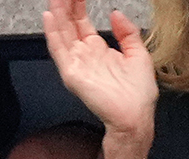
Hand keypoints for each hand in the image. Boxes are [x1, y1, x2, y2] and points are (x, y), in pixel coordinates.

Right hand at [41, 0, 156, 139]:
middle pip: (70, 24)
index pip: (83, 23)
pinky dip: (52, 32)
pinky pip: (58, 49)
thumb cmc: (138, 95)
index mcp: (100, 51)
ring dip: (57, 14)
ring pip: (62, 33)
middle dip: (65, 6)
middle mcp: (86, 55)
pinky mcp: (72, 73)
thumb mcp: (139, 56)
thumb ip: (128, 34)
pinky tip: (50, 17)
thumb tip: (116, 13)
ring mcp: (77, 63)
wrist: (135, 117)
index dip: (78, 7)